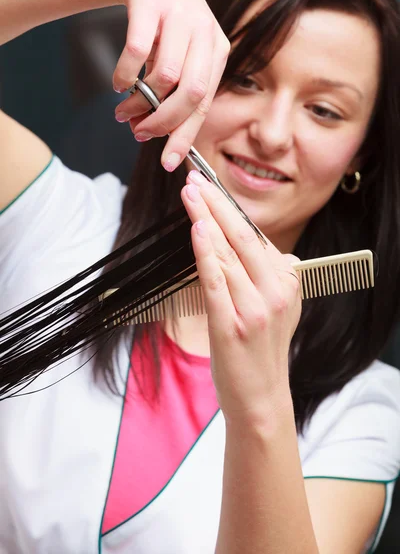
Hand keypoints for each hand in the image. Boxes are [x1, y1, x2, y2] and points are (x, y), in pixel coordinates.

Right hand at [113, 0, 229, 170]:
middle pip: (191, 94)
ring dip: (140, 102)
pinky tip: (117, 84)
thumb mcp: (179, 59)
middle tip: (140, 134)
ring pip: (165, 76)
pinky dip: (124, 75)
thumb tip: (149, 134)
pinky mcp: (152, 4)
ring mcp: (180, 17)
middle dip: (164, 122)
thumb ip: (171, 95)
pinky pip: (137, 51)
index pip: (204, 105)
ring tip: (123, 111)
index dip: (185, 137)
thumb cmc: (165, 26)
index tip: (168, 163)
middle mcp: (205, 35)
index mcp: (217, 53)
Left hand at [181, 171, 301, 427]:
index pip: (256, 236)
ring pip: (228, 253)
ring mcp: (255, 308)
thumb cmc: (263, 352)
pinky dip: (207, 253)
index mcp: (287, 282)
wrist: (261, 399)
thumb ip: (276, 278)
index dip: (231, 208)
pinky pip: (217, 281)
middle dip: (217, 203)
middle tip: (196, 179)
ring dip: (207, 219)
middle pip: (244, 236)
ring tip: (190, 195)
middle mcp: (276, 291)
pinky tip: (198, 229)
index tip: (210, 186)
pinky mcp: (233, 325)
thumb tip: (274, 252)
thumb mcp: (281, 310)